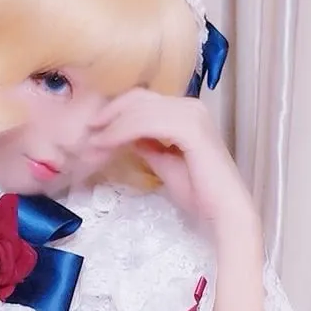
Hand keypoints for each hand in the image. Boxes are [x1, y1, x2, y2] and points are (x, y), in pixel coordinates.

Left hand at [90, 90, 258, 233]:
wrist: (224, 212)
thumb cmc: (200, 194)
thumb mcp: (165, 163)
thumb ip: (147, 145)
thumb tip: (126, 136)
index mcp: (186, 113)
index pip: (143, 101)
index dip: (114, 113)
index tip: (92, 132)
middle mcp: (190, 107)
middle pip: (138, 98)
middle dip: (109, 115)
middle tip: (86, 134)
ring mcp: (191, 114)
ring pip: (139, 109)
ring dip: (111, 126)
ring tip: (92, 145)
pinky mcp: (189, 128)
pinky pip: (146, 122)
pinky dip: (121, 131)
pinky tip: (107, 144)